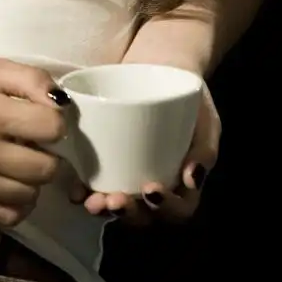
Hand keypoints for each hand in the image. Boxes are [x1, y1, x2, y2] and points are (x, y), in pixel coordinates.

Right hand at [0, 60, 67, 228]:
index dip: (56, 122)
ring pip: (31, 196)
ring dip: (33, 180)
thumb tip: (61, 103)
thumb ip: (30, 79)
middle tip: (33, 144)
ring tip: (19, 162)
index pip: (53, 129)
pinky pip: (9, 217)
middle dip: (49, 154)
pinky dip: (18, 203)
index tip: (43, 119)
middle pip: (47, 168)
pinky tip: (10, 183)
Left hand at [67, 84, 220, 226]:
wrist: (160, 67)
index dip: (165, 208)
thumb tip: (192, 179)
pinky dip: (83, 191)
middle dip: (128, 213)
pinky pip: (93, 184)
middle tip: (115, 200)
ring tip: (92, 201)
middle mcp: (154, 187)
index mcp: (182, 184)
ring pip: (117, 205)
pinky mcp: (104, 161)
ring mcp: (127, 176)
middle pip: (144, 215)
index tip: (151, 189)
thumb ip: (205, 148)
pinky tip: (75, 190)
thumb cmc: (190, 99)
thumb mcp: (206, 120)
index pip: (178, 210)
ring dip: (103, 209)